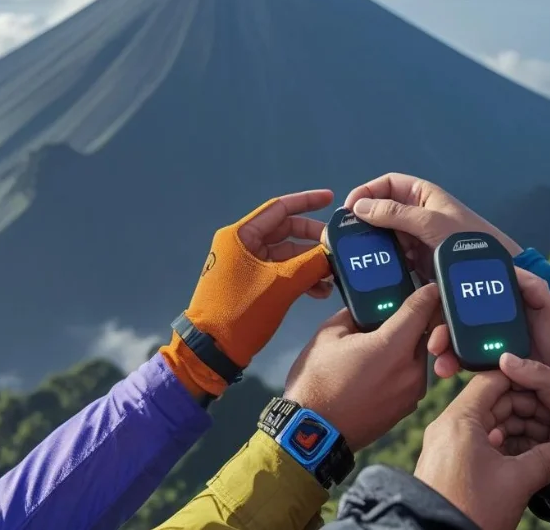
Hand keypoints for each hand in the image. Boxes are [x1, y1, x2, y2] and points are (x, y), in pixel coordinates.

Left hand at [161, 190, 333, 397]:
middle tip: (338, 247)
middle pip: (285, 231)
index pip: (279, 208)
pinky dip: (300, 278)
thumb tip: (334, 252)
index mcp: (240, 236)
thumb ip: (310, 264)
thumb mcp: (280, 285)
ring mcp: (246, 266)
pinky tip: (320, 291)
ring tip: (333, 275)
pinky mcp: (251, 285)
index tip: (332, 198)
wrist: (211, 351)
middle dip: (313, 239)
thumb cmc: (240, 311)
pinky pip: (281, 273)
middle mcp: (241, 245)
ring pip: (286, 254)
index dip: (307, 202)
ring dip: (310, 263)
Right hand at [283, 284, 438, 449]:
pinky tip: (377, 370)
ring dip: (406, 347)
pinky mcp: (406, 408)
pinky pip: (410, 378)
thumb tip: (365, 311)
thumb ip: (352, 316)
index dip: (427, 294)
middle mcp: (410, 370)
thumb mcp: (327, 336)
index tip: (430, 286)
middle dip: (414, 323)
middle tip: (394, 316)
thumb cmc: (316, 382)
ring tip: (378, 347)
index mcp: (392, 346)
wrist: (311, 433)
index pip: (421, 309)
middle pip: (424, 335)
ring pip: (418, 357)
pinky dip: (401, 368)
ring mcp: (411, 393)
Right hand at [342, 173, 520, 282]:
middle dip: (364, 221)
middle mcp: (416, 212)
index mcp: (422, 194)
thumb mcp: (430, 223)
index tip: (349, 210)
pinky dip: (382, 260)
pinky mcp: (416, 260)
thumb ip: (394, 213)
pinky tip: (373, 269)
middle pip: (381, 210)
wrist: (490, 274)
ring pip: (384, 235)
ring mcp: (415, 237)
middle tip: (347, 237)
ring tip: (357, 255)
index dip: (366, 192)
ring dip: (372, 243)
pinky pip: (393, 255)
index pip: (386, 184)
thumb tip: (358, 207)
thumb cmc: (465, 240)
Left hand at [414, 371, 549, 529]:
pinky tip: (516, 453)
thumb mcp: (516, 482)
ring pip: (481, 422)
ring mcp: (443, 444)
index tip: (540, 384)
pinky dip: (495, 441)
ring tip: (537, 435)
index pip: (488, 382)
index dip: (516, 379)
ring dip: (509, 426)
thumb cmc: (473, 509)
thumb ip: (546, 460)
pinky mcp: (445, 461)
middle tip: (546, 413)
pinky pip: (472, 439)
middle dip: (518, 407)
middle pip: (486, 401)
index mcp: (459, 420)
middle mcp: (446, 426)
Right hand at [428, 268, 549, 377]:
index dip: (449, 298)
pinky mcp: (482, 365)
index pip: (465, 297)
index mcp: (495, 304)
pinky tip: (446, 368)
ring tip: (440, 356)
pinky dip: (449, 363)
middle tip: (436, 340)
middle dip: (439, 328)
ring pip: (451, 341)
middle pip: (452, 320)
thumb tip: (509, 269)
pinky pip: (461, 362)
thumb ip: (532, 285)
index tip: (441, 302)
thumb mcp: (547, 304)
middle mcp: (483, 322)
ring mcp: (480, 343)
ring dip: (441, 347)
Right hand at [493, 354, 549, 488]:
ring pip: (498, 425)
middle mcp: (530, 406)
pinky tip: (495, 451)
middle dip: (492, 414)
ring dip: (493, 432)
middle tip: (486, 427)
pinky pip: (502, 444)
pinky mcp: (521, 449)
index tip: (482, 396)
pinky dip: (498, 447)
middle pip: (501, 405)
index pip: (510, 381)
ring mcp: (525, 429)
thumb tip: (505, 358)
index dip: (495, 386)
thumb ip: (542, 377)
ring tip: (491, 442)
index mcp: (541, 389)